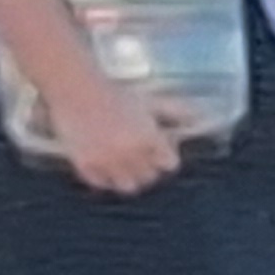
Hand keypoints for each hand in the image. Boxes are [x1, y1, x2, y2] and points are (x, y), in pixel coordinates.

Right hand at [50, 72, 186, 196]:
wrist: (76, 88)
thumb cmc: (115, 92)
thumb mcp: (150, 100)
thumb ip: (175, 111)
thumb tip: (199, 117)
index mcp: (149, 138)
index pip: (169, 164)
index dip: (166, 155)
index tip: (159, 148)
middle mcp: (131, 154)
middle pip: (150, 177)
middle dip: (148, 167)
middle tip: (139, 154)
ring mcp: (107, 163)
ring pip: (127, 185)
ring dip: (128, 176)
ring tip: (123, 162)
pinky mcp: (86, 166)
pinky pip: (102, 183)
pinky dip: (105, 177)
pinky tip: (104, 164)